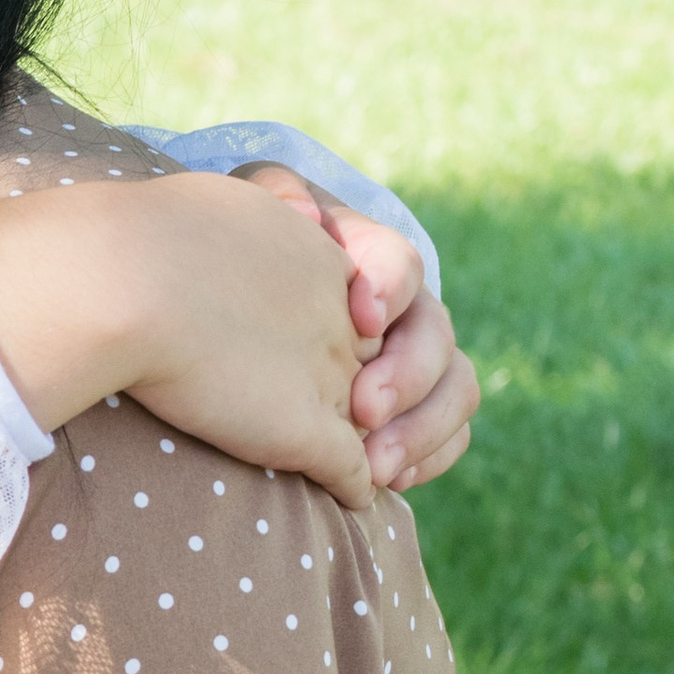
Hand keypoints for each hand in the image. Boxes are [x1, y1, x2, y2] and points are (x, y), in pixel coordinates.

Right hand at [0, 171, 374, 507]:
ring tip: (362, 465)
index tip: (308, 352)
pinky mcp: (306, 429)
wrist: (125, 278)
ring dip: (372, 446)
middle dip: (369, 389)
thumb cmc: (142, 238)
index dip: (340, 337)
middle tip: (357, 414)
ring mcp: (326, 375)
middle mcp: (334, 317)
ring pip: (375, 422)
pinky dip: (355, 487)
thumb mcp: (211, 209)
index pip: (354, 307)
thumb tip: (234, 229)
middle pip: (373, 363)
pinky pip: (354, 471)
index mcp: (318, 258)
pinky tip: (349, 498)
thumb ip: (232, 226)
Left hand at [232, 168, 479, 491]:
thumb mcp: (246, 214)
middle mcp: (401, 310)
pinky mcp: (410, 411)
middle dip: (408, 376)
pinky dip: (427, 457)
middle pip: (436, 335)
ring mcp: (412, 361)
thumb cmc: (230, 260)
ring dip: (422, 429)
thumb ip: (274, 194)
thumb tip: (304, 213)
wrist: (218, 314)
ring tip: (376, 466)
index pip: (398, 261)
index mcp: (365, 257)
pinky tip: (385, 479)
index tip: (359, 318)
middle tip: (362, 412)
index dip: (389, 287)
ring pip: (455, 388)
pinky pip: (448, 435)